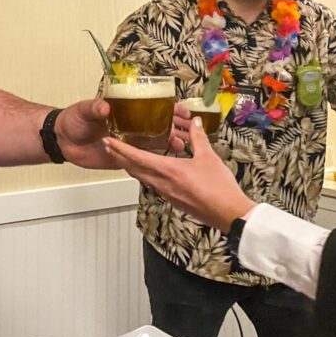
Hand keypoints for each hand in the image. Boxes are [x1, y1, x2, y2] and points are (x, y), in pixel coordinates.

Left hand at [57, 97, 184, 169]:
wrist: (62, 140)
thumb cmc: (73, 120)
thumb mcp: (84, 110)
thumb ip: (95, 108)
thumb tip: (105, 109)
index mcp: (125, 112)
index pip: (153, 108)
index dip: (170, 109)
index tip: (183, 111)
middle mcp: (130, 127)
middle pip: (159, 126)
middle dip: (176, 126)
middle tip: (189, 129)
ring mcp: (128, 143)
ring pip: (155, 143)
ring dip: (170, 143)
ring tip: (183, 144)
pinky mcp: (123, 158)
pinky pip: (143, 160)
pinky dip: (156, 159)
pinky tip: (168, 160)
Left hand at [102, 118, 253, 231]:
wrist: (228, 214)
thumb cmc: (219, 186)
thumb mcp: (208, 157)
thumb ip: (198, 138)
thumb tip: (194, 122)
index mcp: (167, 170)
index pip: (137, 158)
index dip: (120, 149)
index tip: (107, 141)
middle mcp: (161, 183)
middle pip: (133, 169)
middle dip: (119, 157)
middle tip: (109, 146)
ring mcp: (165, 193)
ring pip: (141, 177)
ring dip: (131, 166)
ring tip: (123, 155)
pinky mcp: (172, 199)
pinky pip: (152, 184)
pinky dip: (144, 174)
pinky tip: (148, 170)